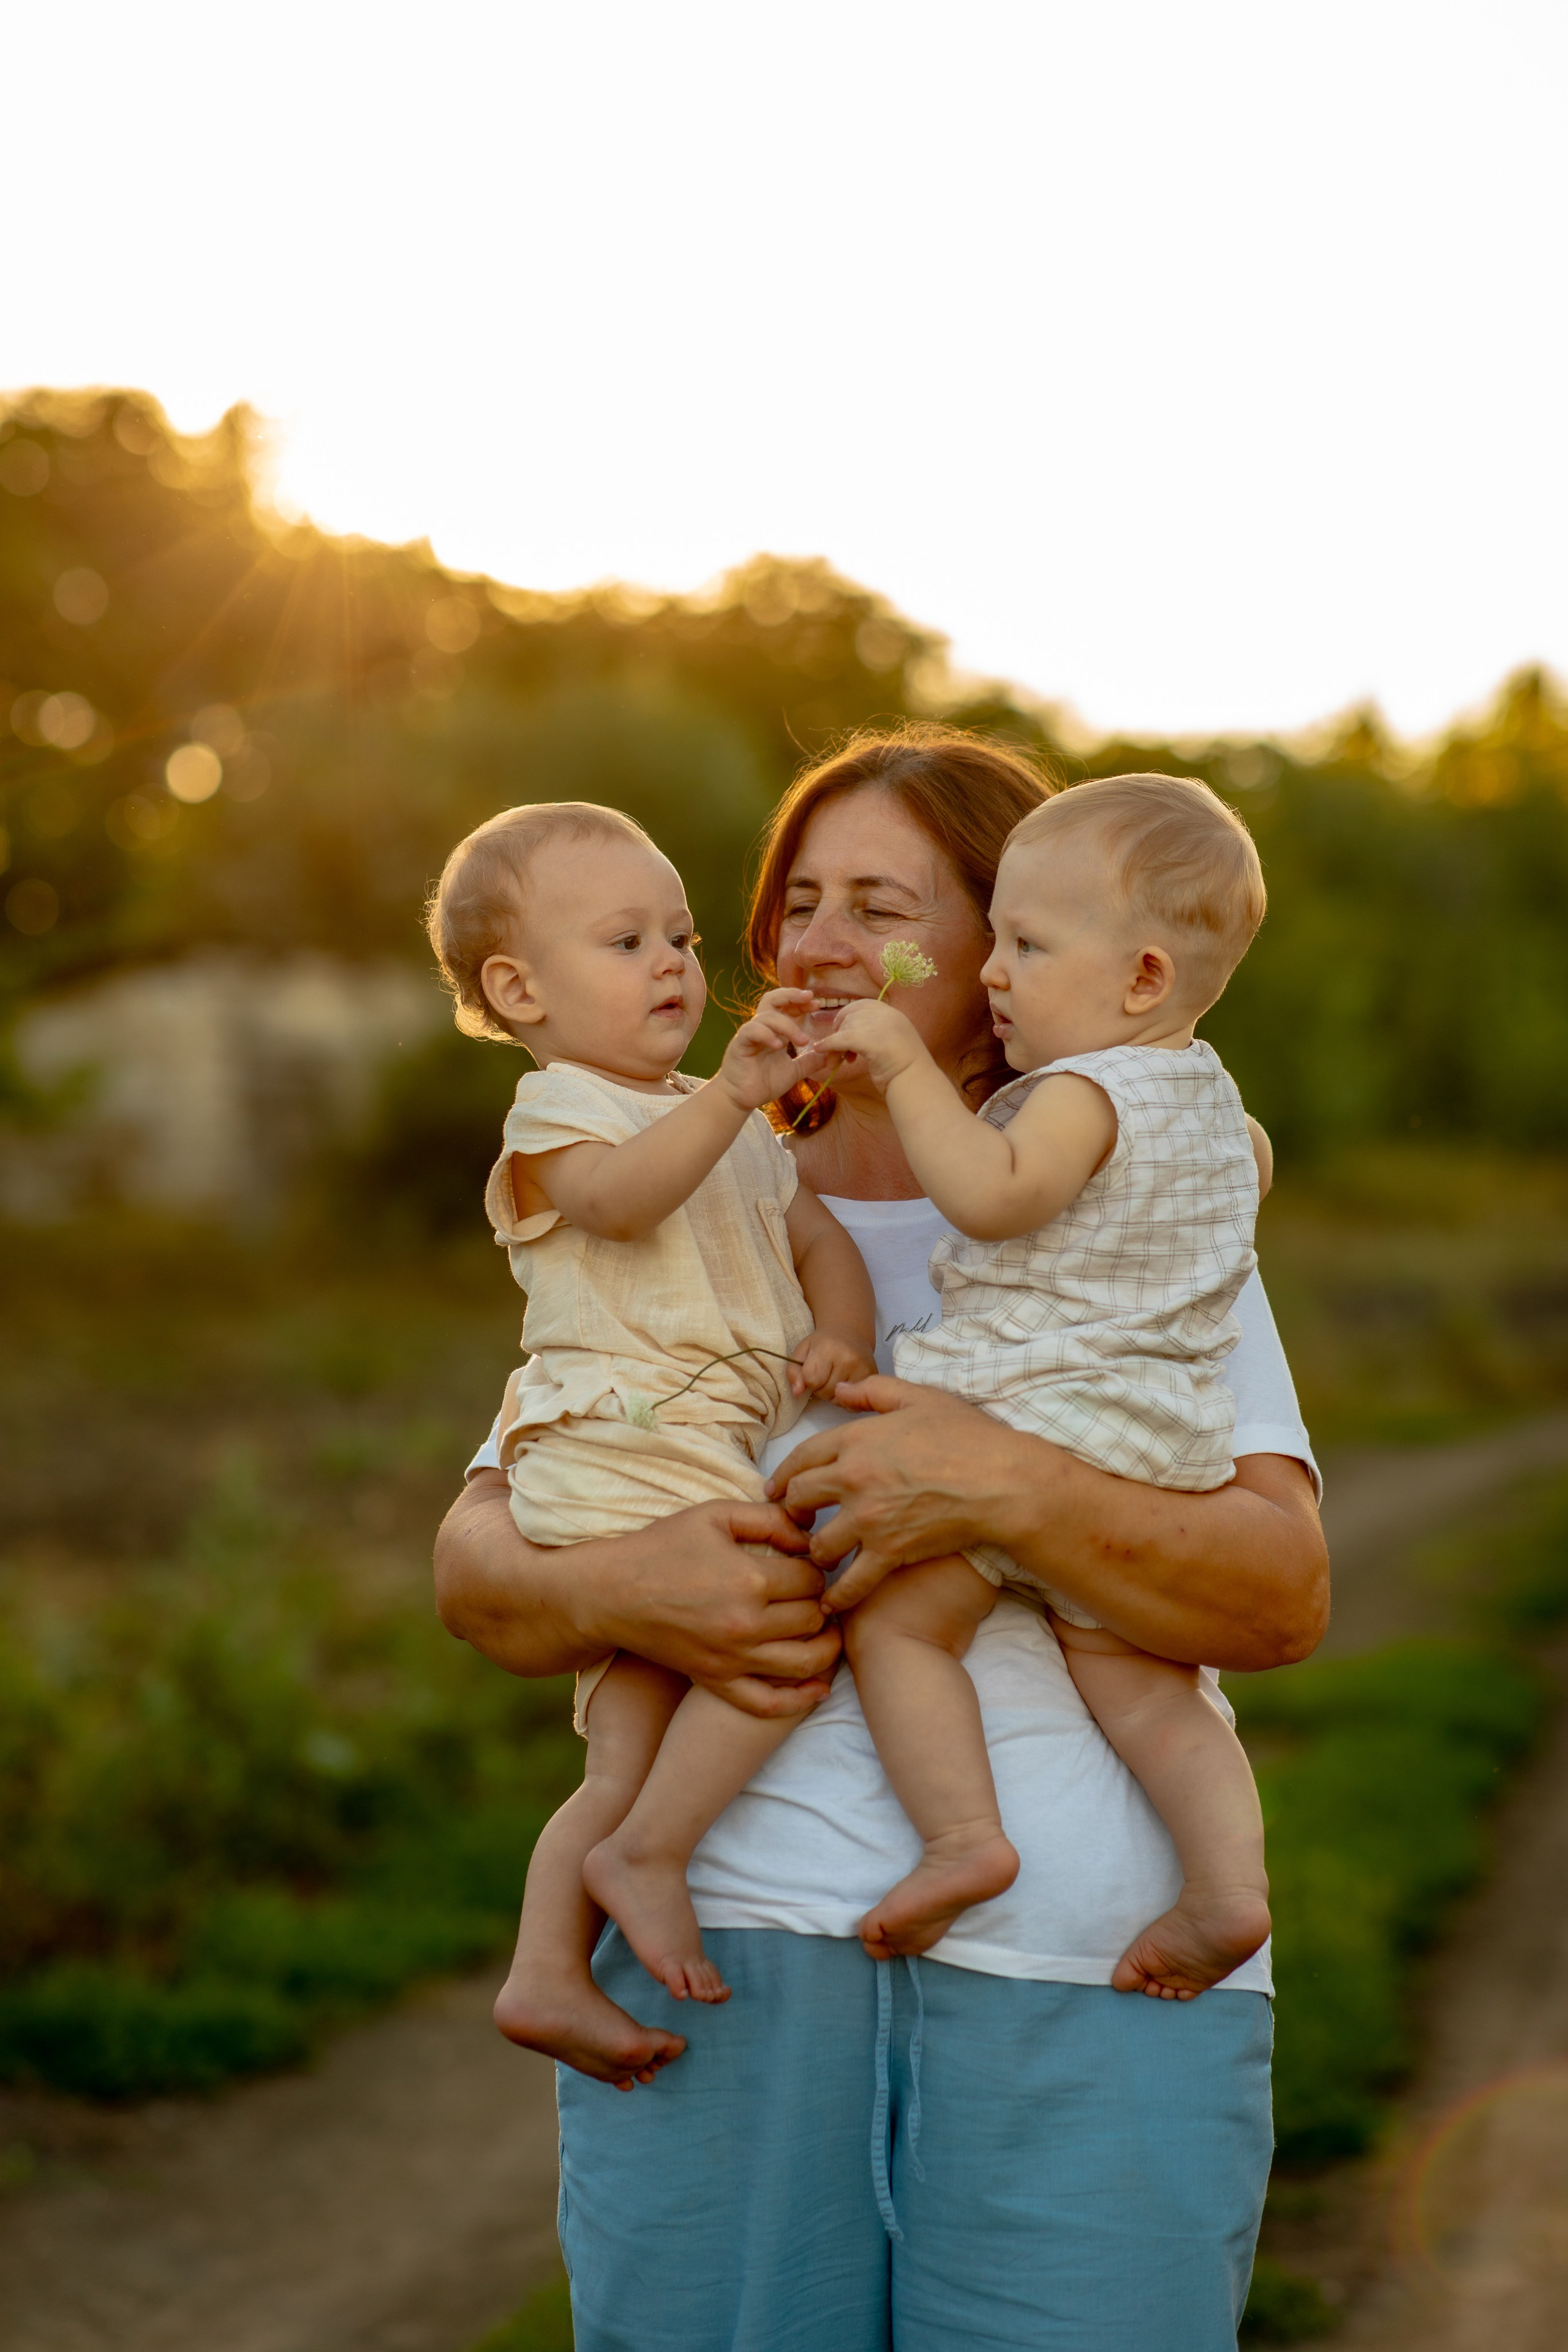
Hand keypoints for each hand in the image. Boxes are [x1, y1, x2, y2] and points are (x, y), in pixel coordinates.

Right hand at [435, 1475, 843, 1714]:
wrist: (611, 1593)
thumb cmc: (662, 1547)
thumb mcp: (715, 1516)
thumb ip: (769, 1519)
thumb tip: (811, 1535)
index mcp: (749, 1578)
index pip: (812, 1579)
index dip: (817, 1568)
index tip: (808, 1562)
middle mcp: (745, 1624)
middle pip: (814, 1619)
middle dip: (822, 1603)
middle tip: (815, 1592)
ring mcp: (731, 1659)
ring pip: (806, 1663)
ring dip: (826, 1647)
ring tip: (826, 1630)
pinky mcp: (716, 1681)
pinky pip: (768, 1703)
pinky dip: (800, 1699)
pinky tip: (819, 1687)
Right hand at [717, 988, 833, 1113]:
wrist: (743, 1099)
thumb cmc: (764, 1083)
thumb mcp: (794, 1071)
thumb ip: (809, 1062)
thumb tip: (828, 1055)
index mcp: (774, 1031)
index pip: (786, 1006)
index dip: (800, 1002)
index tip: (817, 1004)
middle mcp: (761, 1028)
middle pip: (772, 999)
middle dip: (791, 995)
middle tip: (810, 998)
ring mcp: (749, 1035)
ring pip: (766, 1016)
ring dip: (787, 1025)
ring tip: (803, 1041)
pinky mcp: (739, 1044)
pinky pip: (752, 1031)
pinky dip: (767, 1035)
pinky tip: (779, 1046)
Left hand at [767, 1376, 1028, 1609]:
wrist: (1001, 1481)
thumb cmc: (967, 1436)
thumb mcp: (919, 1398)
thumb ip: (874, 1391)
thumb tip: (839, 1390)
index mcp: (856, 1439)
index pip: (802, 1457)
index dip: (784, 1475)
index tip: (776, 1489)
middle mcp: (853, 1478)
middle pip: (799, 1499)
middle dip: (792, 1512)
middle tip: (794, 1522)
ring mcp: (869, 1518)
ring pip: (819, 1544)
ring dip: (815, 1552)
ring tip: (818, 1557)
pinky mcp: (890, 1551)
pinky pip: (852, 1580)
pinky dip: (838, 1596)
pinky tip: (830, 1604)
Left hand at [788, 1325, 878, 1399]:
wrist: (850, 1333)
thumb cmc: (823, 1343)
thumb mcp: (801, 1351)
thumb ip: (793, 1371)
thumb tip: (797, 1391)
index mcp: (828, 1349)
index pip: (811, 1380)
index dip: (808, 1379)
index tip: (813, 1369)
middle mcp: (848, 1359)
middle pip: (825, 1392)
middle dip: (820, 1387)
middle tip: (826, 1372)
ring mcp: (863, 1369)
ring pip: (838, 1399)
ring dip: (833, 1393)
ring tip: (835, 1377)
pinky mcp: (872, 1377)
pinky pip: (853, 1402)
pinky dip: (846, 1397)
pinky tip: (846, 1382)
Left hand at [823, 999, 925, 1092]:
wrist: (915, 1083)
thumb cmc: (903, 1069)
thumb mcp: (892, 1042)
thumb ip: (877, 1032)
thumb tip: (851, 1033)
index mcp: (893, 1014)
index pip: (863, 1005)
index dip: (848, 1015)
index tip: (839, 1029)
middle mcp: (887, 1015)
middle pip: (851, 1017)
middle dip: (839, 1033)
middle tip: (837, 1054)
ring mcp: (880, 1026)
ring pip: (845, 1029)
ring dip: (834, 1046)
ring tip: (835, 1063)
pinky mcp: (870, 1040)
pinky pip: (841, 1039)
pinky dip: (828, 1045)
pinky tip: (820, 1049)